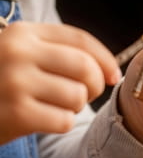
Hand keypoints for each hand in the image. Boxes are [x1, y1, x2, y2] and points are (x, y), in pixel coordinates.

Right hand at [0, 21, 120, 144]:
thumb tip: (109, 70)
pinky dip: (58, 123)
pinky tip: (39, 120)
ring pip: (77, 96)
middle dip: (92, 86)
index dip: (105, 59)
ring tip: (51, 106)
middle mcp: (17, 52)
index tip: (113, 76)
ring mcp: (14, 82)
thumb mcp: (18, 55)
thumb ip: (55, 53)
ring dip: (72, 107)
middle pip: (85, 67)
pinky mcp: (15, 113)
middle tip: (80, 96)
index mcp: (21, 33)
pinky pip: (64, 120)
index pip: (80, 40)